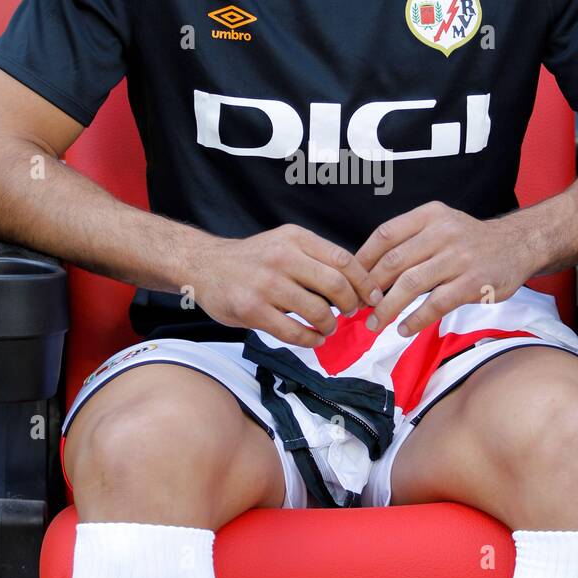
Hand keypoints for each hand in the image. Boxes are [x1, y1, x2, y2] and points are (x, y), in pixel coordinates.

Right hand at [189, 224, 383, 348]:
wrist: (204, 265)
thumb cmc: (253, 258)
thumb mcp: (285, 242)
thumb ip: (316, 258)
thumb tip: (358, 284)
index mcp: (295, 238)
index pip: (343, 259)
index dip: (365, 282)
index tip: (373, 297)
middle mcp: (282, 257)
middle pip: (335, 285)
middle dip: (351, 304)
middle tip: (350, 312)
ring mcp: (266, 284)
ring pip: (317, 310)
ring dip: (330, 325)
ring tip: (328, 327)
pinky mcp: (252, 310)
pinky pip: (293, 331)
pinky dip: (311, 339)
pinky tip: (314, 338)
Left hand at [353, 201, 535, 337]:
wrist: (518, 244)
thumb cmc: (470, 240)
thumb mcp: (441, 224)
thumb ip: (410, 240)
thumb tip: (368, 270)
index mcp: (430, 215)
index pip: (385, 235)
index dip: (362, 260)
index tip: (350, 280)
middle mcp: (443, 232)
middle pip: (394, 262)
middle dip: (370, 288)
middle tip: (357, 307)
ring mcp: (459, 257)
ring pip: (411, 284)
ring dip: (387, 308)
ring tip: (374, 323)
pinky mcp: (473, 283)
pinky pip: (437, 304)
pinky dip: (416, 319)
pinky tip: (404, 329)